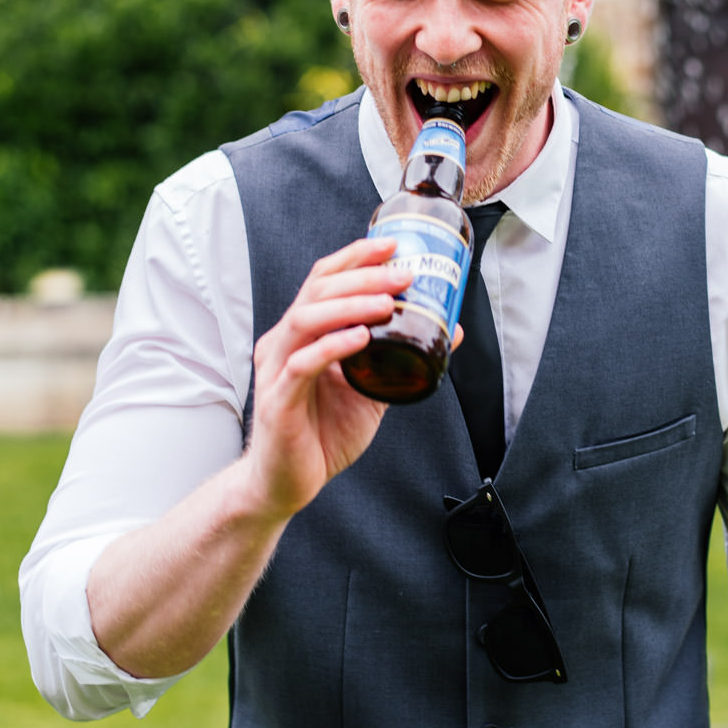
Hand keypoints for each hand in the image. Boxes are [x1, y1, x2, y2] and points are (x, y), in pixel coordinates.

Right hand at [245, 237, 413, 518]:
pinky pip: (302, 365)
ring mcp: (277, 370)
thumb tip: (450, 332)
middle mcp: (283, 343)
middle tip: (403, 274)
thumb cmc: (321, 434)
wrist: (286, 484)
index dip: (355, 257)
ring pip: (306, 319)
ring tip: (387, 302)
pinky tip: (361, 338)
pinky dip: (333, 346)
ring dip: (349, 305)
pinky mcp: (278, 401)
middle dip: (362, 276)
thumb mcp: (371, 391)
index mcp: (301, 334)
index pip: (322, 280)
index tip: (393, 244)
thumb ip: (402, 361)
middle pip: (317, 291)